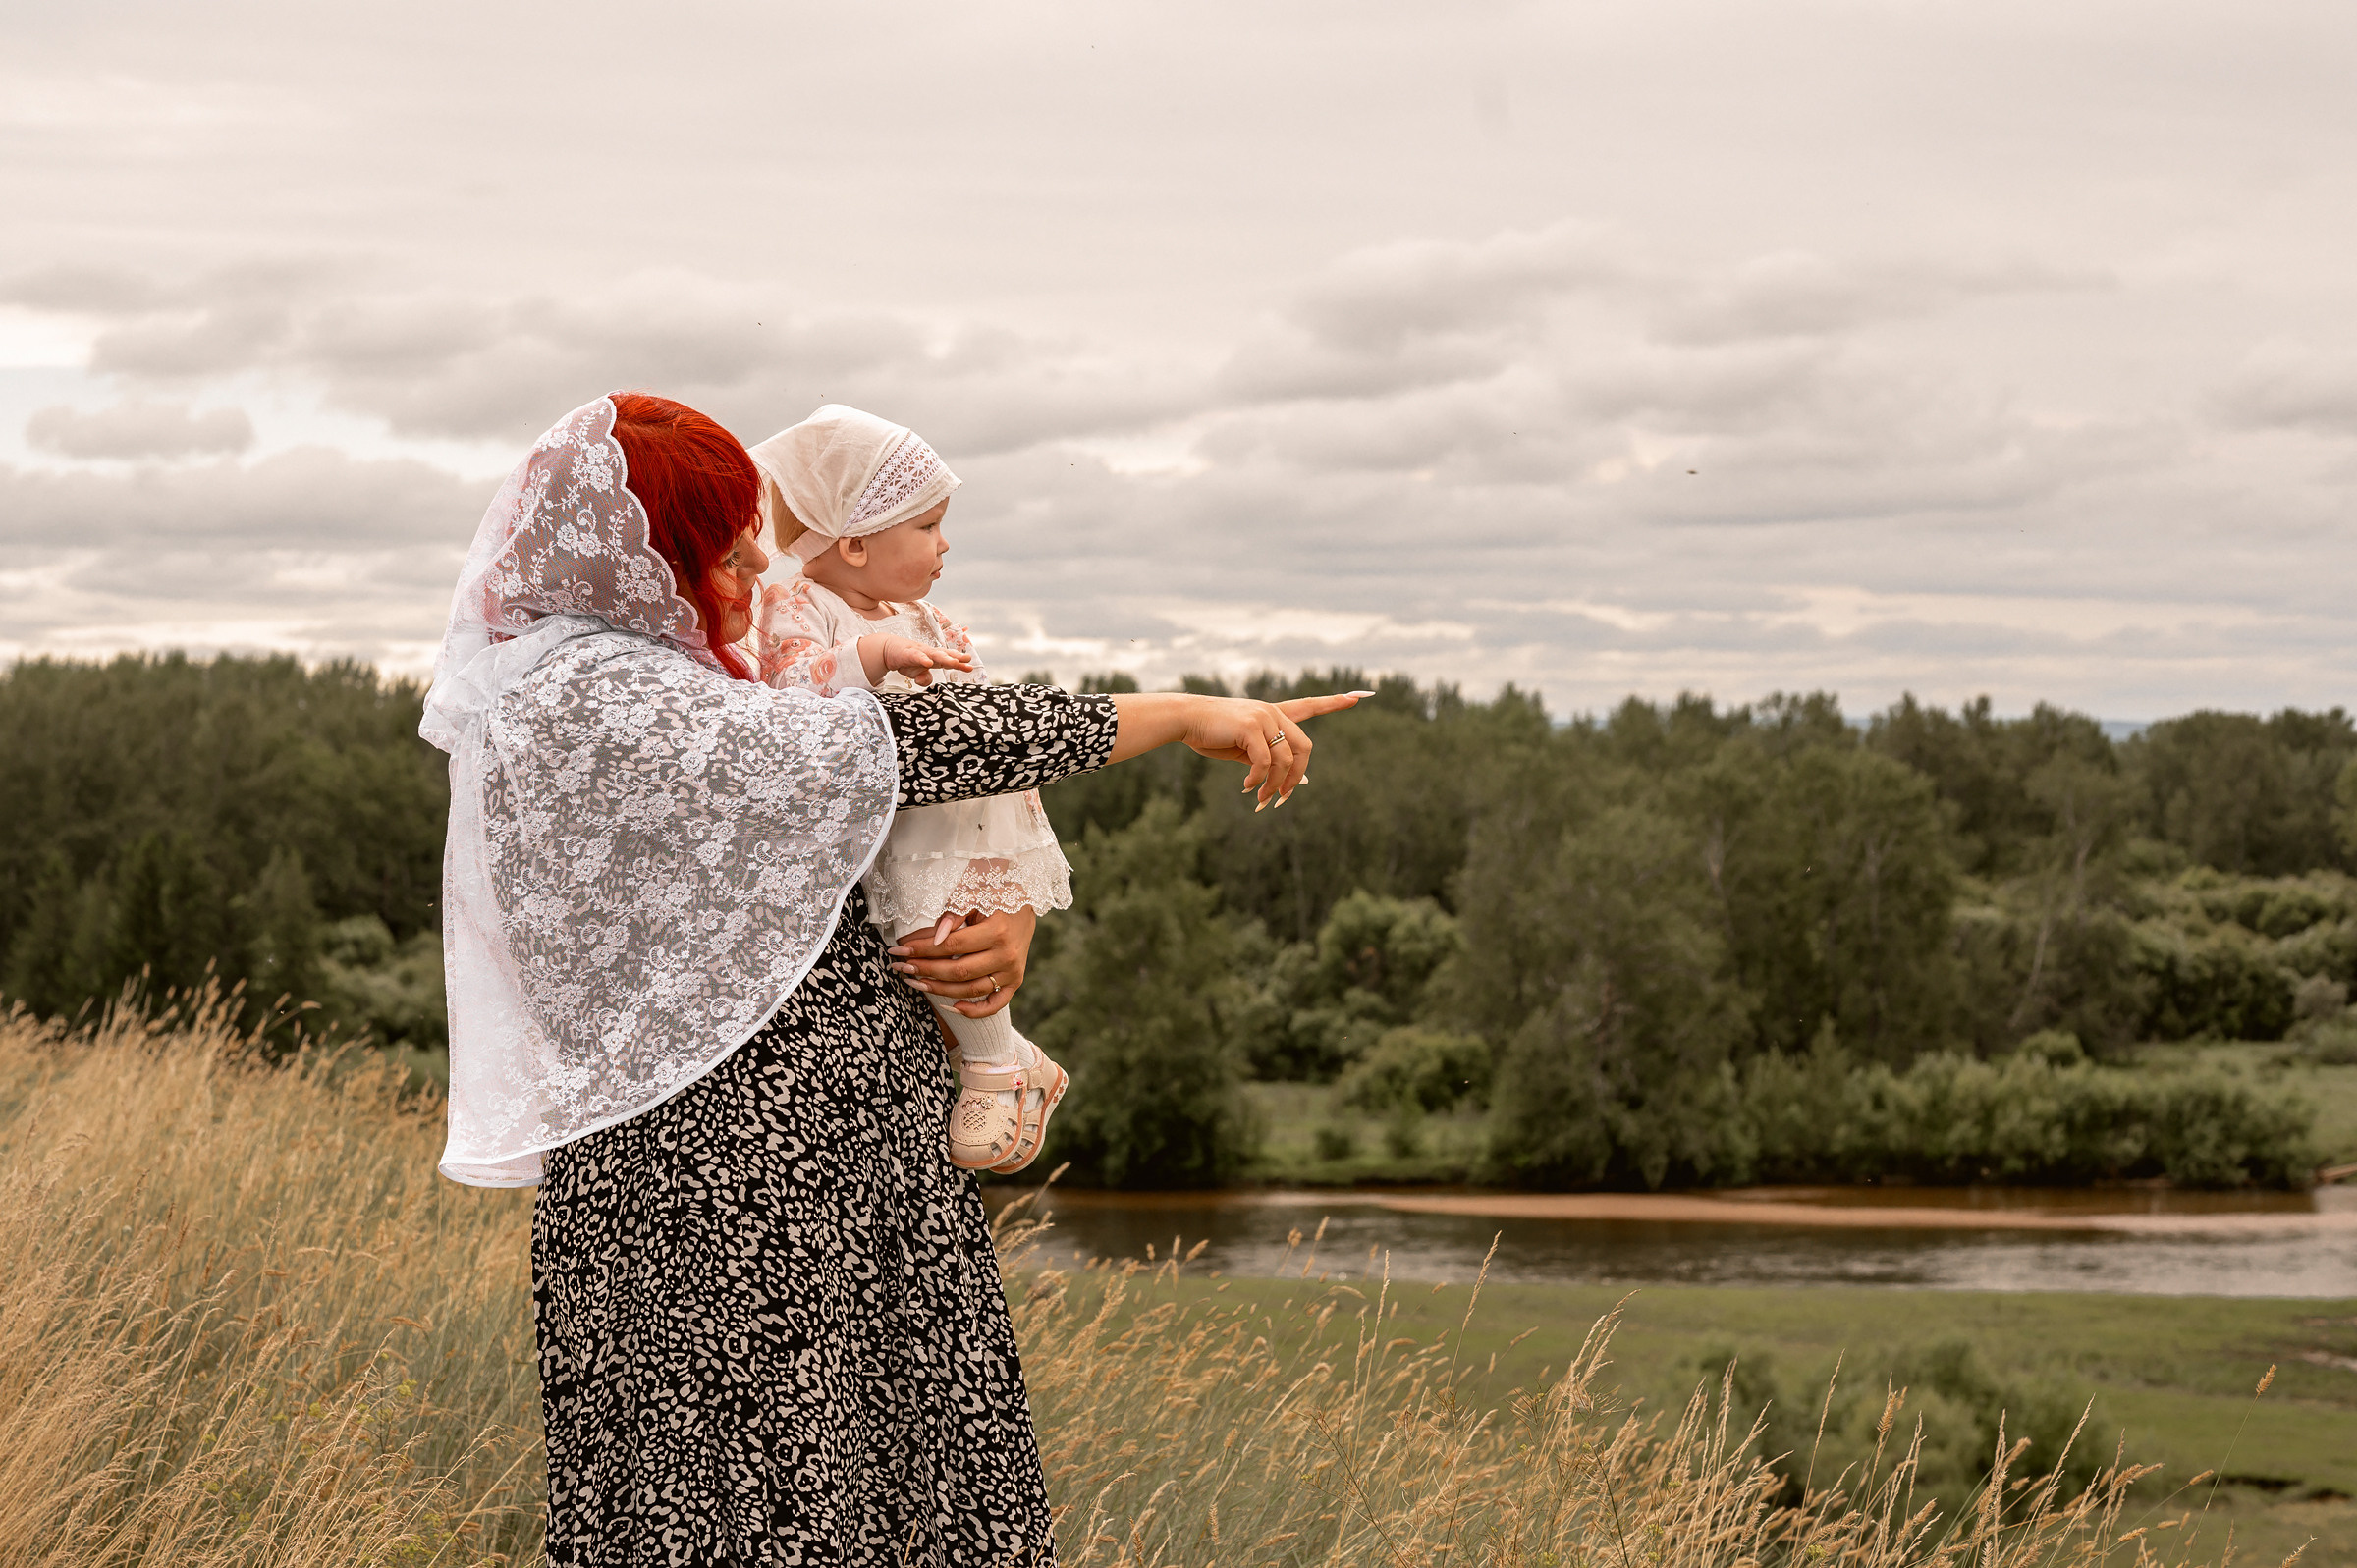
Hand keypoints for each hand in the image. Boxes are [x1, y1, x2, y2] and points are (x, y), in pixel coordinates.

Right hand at [861, 634, 974, 685]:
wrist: (888, 649)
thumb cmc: (906, 660)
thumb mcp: (916, 673)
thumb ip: (924, 679)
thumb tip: (927, 682)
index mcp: (933, 658)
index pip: (949, 660)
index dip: (960, 663)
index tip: (970, 667)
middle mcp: (928, 653)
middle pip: (945, 655)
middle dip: (956, 658)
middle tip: (967, 661)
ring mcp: (919, 651)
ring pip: (934, 654)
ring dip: (944, 658)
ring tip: (954, 662)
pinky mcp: (907, 653)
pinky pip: (916, 656)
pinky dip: (923, 659)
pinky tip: (928, 662)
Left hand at [885, 906, 1036, 1015]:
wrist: (1027, 900)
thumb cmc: (995, 893)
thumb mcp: (974, 894)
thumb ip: (954, 914)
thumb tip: (936, 937)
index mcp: (997, 930)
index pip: (951, 945)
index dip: (922, 949)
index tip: (900, 948)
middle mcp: (1007, 955)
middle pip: (958, 971)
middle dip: (924, 969)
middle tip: (900, 966)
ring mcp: (1012, 971)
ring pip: (970, 989)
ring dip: (939, 989)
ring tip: (914, 982)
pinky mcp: (1016, 980)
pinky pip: (995, 1003)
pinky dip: (975, 1011)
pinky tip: (952, 1007)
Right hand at [1182, 692, 1367, 808]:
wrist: (1186, 719)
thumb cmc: (1213, 734)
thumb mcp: (1246, 750)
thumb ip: (1272, 760)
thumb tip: (1303, 779)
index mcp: (1274, 714)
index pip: (1310, 705)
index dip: (1334, 702)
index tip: (1359, 696)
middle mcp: (1273, 712)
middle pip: (1304, 747)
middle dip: (1296, 777)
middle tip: (1281, 798)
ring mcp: (1263, 717)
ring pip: (1285, 759)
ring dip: (1274, 785)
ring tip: (1259, 798)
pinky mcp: (1250, 726)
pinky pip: (1265, 761)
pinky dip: (1258, 779)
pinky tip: (1247, 787)